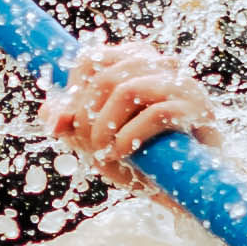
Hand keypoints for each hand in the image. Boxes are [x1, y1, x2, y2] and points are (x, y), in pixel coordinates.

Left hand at [51, 39, 218, 178]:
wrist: (192, 186)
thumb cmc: (146, 158)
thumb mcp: (101, 140)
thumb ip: (73, 124)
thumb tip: (47, 113)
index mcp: (136, 61)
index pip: (91, 60)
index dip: (73, 94)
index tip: (68, 126)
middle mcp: (161, 64)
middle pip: (104, 76)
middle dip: (86, 116)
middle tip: (89, 145)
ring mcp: (182, 84)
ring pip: (126, 90)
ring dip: (105, 127)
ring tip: (105, 151)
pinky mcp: (199, 109)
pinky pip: (156, 113)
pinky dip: (130, 136)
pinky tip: (123, 153)